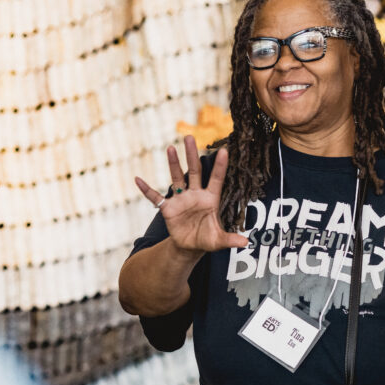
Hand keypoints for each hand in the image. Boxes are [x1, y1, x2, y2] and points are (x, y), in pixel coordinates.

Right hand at [134, 136, 247, 254]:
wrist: (190, 247)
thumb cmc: (207, 240)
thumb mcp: (219, 240)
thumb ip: (231, 239)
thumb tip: (246, 242)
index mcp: (210, 199)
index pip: (217, 179)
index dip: (220, 166)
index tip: (224, 150)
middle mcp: (196, 195)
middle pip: (194, 171)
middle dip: (192, 155)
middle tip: (190, 137)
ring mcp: (181, 200)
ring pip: (176, 178)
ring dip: (173, 164)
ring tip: (170, 148)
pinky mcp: (168, 208)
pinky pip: (155, 197)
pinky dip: (146, 190)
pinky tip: (138, 179)